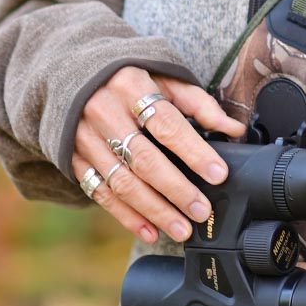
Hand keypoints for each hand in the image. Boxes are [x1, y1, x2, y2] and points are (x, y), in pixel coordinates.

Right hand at [72, 66, 244, 243]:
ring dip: (155, 211)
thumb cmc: (130, 79)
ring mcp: (84, 138)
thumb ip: (198, 104)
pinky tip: (150, 231)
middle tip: (201, 210)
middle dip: (176, 190)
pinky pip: (101, 193)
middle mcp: (103, 113)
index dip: (193, 152)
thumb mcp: (164, 78)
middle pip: (144, 159)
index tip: (218, 174)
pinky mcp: (74, 159)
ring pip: (122, 182)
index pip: (166, 124)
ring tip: (182, 228)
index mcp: (130, 87)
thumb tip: (233, 129)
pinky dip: (127, 216)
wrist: (72, 74)